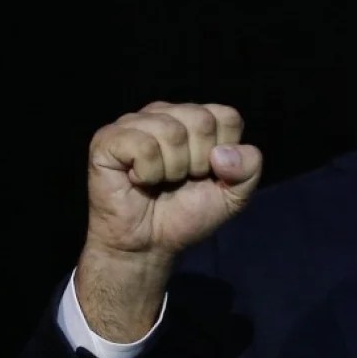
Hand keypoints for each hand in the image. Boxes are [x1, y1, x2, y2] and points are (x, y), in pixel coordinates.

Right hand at [77, 101, 261, 340]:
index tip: (207, 173)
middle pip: (202, 120)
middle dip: (199, 162)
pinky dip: (148, 172)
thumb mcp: (234, 195)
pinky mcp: (108, 139)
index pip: (227, 117)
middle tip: (181, 180)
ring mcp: (134, 123)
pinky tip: (138, 179)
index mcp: (196, 119)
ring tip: (160, 181)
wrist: (149, 244)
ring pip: (172, 131)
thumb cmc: (187, 213)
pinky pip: (142, 145)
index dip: (224, 153)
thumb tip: (223, 153)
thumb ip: (248, 168)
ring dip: (173, 170)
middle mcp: (165, 113)